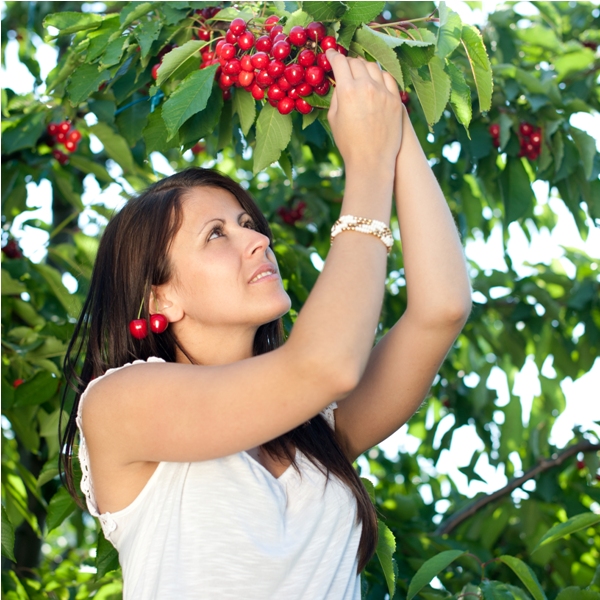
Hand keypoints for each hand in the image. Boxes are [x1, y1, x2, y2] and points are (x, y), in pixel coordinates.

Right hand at [326, 49, 402, 172]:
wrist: (371, 160)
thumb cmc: (348, 143)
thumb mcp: (334, 119)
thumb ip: (337, 96)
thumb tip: (340, 82)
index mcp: (347, 91)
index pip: (340, 63)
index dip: (333, 56)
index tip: (331, 53)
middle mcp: (366, 87)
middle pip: (356, 63)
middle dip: (348, 61)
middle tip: (344, 64)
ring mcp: (383, 92)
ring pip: (373, 67)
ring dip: (364, 66)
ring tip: (360, 70)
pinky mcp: (395, 99)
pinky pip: (388, 78)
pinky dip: (380, 75)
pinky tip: (376, 78)